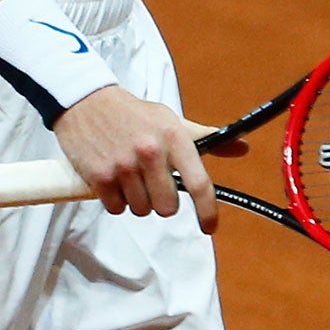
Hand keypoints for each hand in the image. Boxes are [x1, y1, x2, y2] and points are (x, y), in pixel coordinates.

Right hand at [53, 85, 229, 231]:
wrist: (87, 102)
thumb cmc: (135, 115)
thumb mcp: (172, 121)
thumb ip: (206, 139)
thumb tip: (243, 148)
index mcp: (174, 137)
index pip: (199, 182)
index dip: (208, 210)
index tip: (210, 226)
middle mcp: (150, 152)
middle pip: (167, 207)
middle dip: (162, 201)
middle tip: (152, 182)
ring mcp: (124, 165)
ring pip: (141, 210)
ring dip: (137, 200)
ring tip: (130, 175)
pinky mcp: (99, 177)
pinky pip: (117, 208)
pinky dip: (116, 200)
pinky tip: (113, 178)